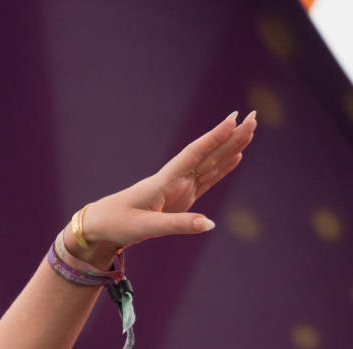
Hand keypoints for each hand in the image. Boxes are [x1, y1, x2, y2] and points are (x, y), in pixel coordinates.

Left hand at [72, 110, 257, 257]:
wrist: (99, 227)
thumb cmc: (117, 224)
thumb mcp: (146, 227)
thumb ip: (178, 225)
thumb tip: (210, 224)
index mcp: (163, 181)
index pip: (193, 155)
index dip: (213, 139)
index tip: (233, 120)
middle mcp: (173, 180)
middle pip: (207, 154)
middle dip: (230, 137)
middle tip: (253, 117)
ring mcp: (179, 188)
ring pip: (210, 164)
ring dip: (231, 148)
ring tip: (250, 130)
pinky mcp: (181, 199)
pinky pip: (206, 180)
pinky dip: (222, 168)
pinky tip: (236, 157)